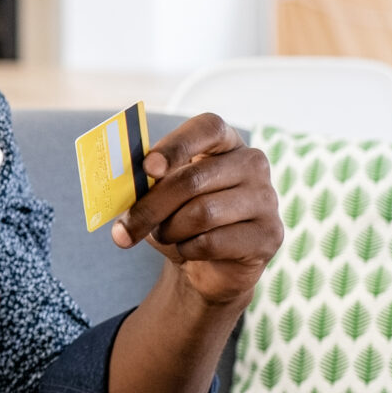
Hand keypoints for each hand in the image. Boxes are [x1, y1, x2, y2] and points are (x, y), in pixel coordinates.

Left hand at [112, 114, 281, 308]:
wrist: (208, 264)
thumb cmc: (179, 216)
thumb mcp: (159, 193)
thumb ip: (146, 181)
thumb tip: (121, 182)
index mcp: (225, 141)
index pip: (207, 128)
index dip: (175, 146)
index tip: (147, 168)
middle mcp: (252, 163)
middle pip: (192, 180)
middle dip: (150, 207)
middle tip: (122, 230)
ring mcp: (266, 198)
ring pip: (202, 214)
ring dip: (170, 230)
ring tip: (164, 235)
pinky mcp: (270, 234)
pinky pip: (214, 242)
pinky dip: (188, 249)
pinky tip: (189, 249)